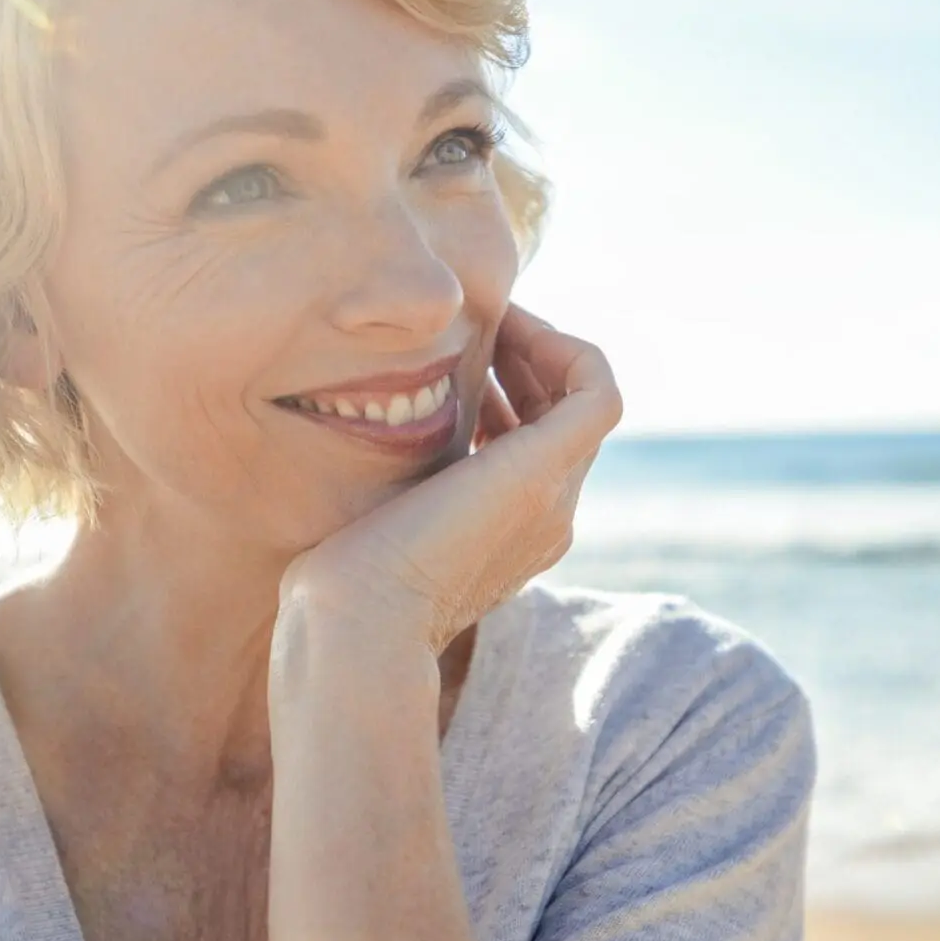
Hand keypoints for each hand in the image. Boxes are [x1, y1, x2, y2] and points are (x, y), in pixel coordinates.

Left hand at [280, 303, 622, 653]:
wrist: (359, 619)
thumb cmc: (343, 582)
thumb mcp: (378, 520)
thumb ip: (396, 485)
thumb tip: (371, 437)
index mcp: (510, 534)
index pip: (534, 445)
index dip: (509, 389)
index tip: (461, 357)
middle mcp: (547, 519)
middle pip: (562, 420)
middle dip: (527, 362)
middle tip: (481, 327)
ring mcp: (554, 499)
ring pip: (583, 402)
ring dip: (543, 348)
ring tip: (494, 321)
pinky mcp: (548, 472)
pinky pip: (596, 392)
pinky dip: (566, 349)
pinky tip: (510, 327)